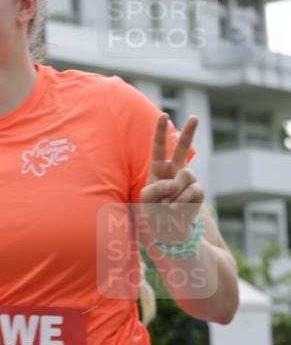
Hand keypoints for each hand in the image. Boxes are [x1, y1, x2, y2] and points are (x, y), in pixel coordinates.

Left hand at [140, 114, 203, 244]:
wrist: (168, 230)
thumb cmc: (154, 211)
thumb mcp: (146, 199)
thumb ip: (156, 187)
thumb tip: (175, 183)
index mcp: (158, 168)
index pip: (158, 147)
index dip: (160, 131)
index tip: (163, 115)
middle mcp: (175, 170)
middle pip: (182, 148)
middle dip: (189, 132)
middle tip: (195, 117)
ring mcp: (188, 180)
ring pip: (185, 175)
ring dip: (174, 191)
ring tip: (168, 204)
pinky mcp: (198, 191)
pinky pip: (191, 191)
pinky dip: (181, 201)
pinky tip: (175, 209)